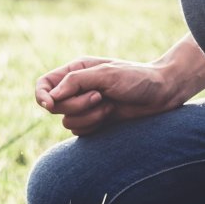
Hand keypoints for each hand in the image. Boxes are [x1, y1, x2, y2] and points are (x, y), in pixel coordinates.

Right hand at [35, 57, 191, 134]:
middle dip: (76, 105)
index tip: (50, 105)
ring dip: (89, 117)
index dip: (41, 96)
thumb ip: (75, 82)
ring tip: (109, 106)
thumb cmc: (137, 78)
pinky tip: (111, 116)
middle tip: (99, 97)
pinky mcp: (94, 122)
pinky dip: (94, 126)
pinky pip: (79, 131)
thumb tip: (51, 97)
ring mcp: (84, 107)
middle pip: (54, 106)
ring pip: (67, 121)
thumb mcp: (105, 74)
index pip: (44, 85)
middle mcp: (76, 89)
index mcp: (75, 71)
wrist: (163, 94)